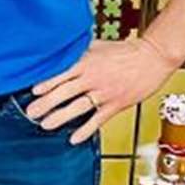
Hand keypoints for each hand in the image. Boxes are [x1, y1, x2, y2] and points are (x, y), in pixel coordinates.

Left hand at [27, 35, 181, 144]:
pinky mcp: (116, 104)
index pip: (62, 73)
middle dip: (47, 103)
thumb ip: (79, 50)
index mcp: (87, 62)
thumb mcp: (98, 46)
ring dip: (61, 117)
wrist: (152, 58)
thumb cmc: (126, 50)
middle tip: (31, 112)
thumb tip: (60, 50)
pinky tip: (74, 138)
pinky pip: (98, 119)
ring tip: (45, 125)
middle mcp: (93, 78)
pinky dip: (85, 130)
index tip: (33, 91)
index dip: (47, 82)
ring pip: (78, 107)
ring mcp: (105, 93)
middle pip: (66, 91)